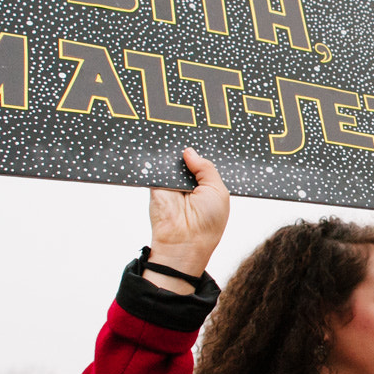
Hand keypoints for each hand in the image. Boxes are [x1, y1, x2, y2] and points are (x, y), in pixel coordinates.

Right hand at [147, 147, 229, 286]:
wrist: (183, 241)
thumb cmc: (207, 222)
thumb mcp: (217, 190)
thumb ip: (206, 167)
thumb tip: (189, 151)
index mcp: (207, 186)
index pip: (204, 163)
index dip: (205, 152)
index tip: (208, 134)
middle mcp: (189, 184)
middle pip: (188, 158)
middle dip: (190, 149)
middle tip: (193, 132)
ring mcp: (172, 183)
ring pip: (172, 160)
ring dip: (175, 152)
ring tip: (180, 137)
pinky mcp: (156, 184)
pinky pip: (157, 166)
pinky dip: (159, 157)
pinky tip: (166, 145)